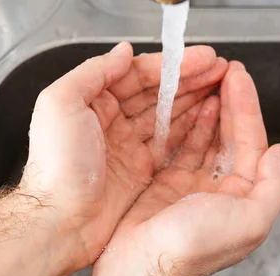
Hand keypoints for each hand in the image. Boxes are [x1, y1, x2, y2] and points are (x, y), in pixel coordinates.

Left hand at [21, 42, 227, 272]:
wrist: (61, 221)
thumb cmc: (57, 164)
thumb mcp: (61, 103)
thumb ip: (93, 72)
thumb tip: (123, 51)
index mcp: (92, 101)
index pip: (138, 75)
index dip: (172, 65)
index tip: (203, 58)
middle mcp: (111, 121)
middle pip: (156, 93)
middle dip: (189, 79)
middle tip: (221, 69)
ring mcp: (128, 146)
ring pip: (166, 116)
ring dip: (193, 100)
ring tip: (222, 87)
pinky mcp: (141, 171)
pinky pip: (170, 144)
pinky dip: (190, 130)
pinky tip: (209, 118)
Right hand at [95, 62, 279, 275]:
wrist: (144, 266)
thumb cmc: (193, 247)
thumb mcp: (251, 220)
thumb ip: (274, 187)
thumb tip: (279, 155)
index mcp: (245, 199)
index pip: (252, 143)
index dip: (248, 109)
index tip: (240, 80)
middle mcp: (222, 192)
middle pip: (230, 137)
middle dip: (231, 104)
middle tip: (225, 73)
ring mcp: (193, 188)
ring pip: (206, 140)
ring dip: (209, 111)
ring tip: (207, 84)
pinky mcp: (165, 185)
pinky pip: (179, 149)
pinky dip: (184, 128)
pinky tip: (187, 110)